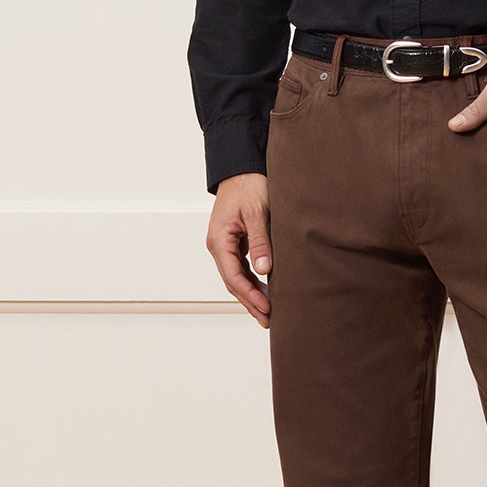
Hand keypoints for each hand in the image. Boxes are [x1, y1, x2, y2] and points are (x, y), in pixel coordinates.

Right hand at [206, 172, 271, 327]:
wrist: (241, 167)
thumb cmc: (249, 186)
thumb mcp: (257, 213)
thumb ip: (261, 242)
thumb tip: (265, 271)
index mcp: (219, 241)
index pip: (233, 277)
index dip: (250, 296)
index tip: (267, 308)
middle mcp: (218, 246)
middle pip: (233, 282)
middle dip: (250, 302)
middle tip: (268, 320)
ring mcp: (225, 244)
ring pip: (237, 276)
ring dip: (251, 294)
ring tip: (268, 311)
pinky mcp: (235, 241)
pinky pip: (242, 267)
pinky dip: (253, 280)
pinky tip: (265, 290)